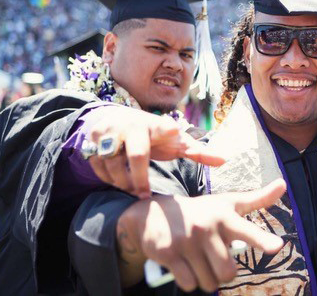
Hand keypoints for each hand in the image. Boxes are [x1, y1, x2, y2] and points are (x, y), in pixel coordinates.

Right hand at [87, 106, 224, 198]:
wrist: (117, 120)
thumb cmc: (155, 135)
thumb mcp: (174, 141)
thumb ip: (197, 152)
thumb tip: (224, 161)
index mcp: (155, 125)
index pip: (162, 126)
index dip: (167, 128)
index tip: (173, 130)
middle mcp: (131, 126)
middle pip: (137, 155)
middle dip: (140, 178)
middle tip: (144, 196)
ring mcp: (110, 133)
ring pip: (115, 165)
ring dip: (123, 183)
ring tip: (133, 191)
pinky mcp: (92, 142)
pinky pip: (99, 168)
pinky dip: (108, 179)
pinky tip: (119, 182)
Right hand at [117, 179, 286, 291]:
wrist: (152, 213)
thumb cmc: (201, 211)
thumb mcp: (228, 203)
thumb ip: (258, 199)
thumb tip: (284, 184)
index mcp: (225, 216)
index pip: (247, 230)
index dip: (262, 240)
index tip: (277, 246)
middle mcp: (207, 227)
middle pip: (228, 273)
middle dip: (222, 273)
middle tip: (213, 259)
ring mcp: (187, 241)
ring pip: (209, 282)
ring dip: (205, 278)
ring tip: (197, 260)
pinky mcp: (168, 253)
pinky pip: (189, 284)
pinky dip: (189, 281)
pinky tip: (184, 264)